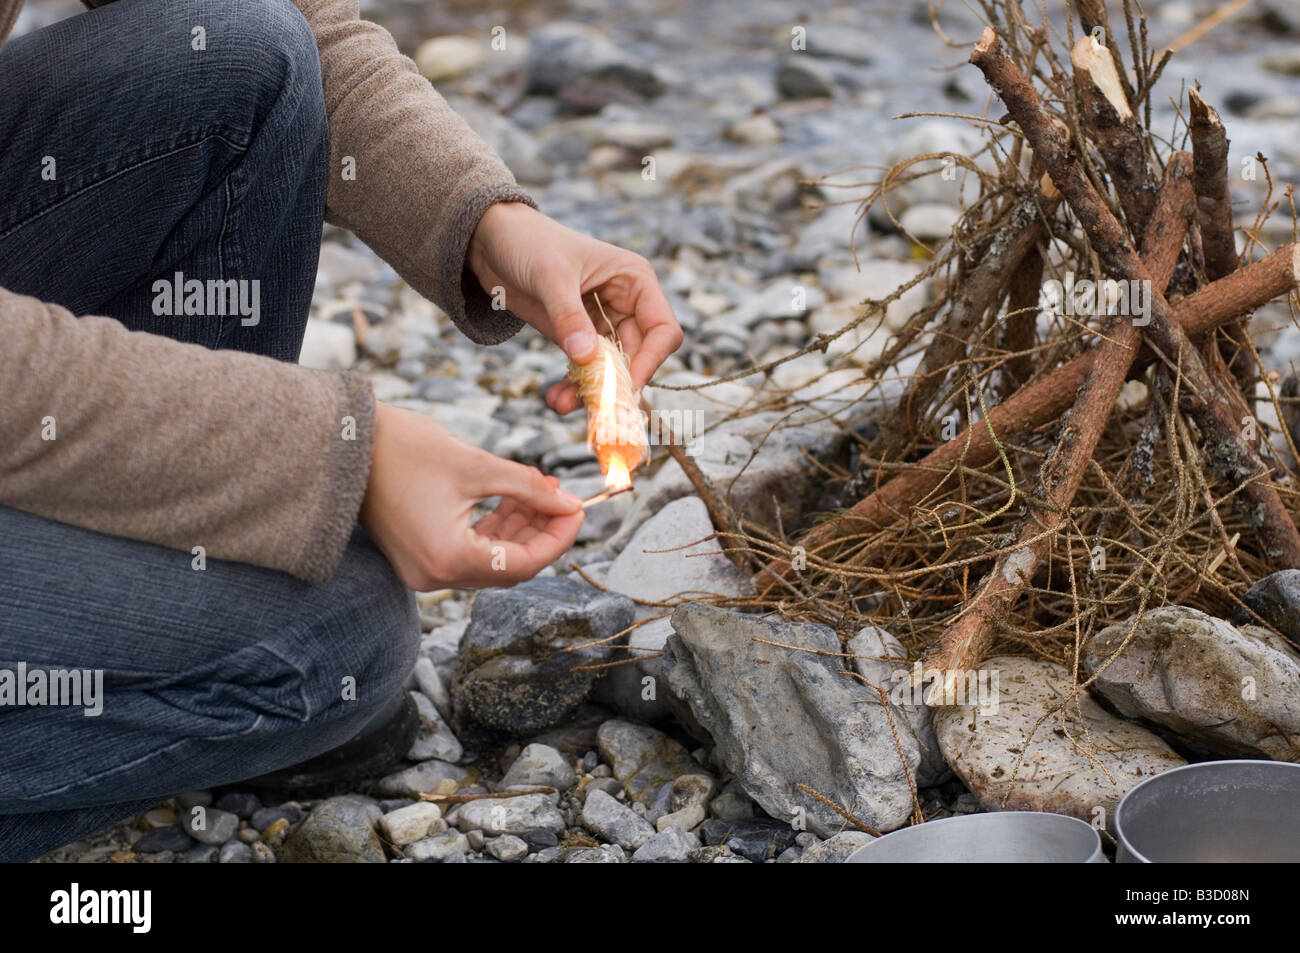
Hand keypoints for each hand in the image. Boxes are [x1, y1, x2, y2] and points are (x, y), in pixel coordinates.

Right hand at [360, 403, 583, 589]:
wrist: (343, 442)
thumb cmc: (403, 448)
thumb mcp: (477, 465)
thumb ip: (529, 487)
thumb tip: (569, 503)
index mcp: (449, 558)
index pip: (525, 563)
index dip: (558, 536)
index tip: (580, 507)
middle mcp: (435, 575)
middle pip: (509, 567)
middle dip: (542, 532)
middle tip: (565, 499)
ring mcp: (423, 569)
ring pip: (491, 560)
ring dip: (520, 529)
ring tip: (543, 493)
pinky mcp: (417, 555)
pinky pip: (468, 551)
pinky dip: (494, 530)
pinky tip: (514, 500)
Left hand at [467, 202, 683, 413]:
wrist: (492, 240)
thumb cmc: (529, 242)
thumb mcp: (550, 276)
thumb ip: (569, 318)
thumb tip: (587, 358)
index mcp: (635, 281)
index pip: (662, 330)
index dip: (650, 361)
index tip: (625, 387)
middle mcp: (627, 304)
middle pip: (638, 357)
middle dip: (615, 383)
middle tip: (594, 408)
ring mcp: (603, 322)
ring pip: (611, 369)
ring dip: (592, 391)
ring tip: (561, 404)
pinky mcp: (579, 337)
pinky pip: (586, 370)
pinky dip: (574, 387)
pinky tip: (555, 398)